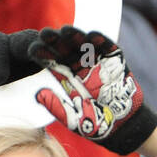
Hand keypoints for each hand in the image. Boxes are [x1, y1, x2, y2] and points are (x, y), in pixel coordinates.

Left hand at [28, 26, 156, 154]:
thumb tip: (38, 95)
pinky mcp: (115, 61)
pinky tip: (93, 35)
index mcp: (67, 77)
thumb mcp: (72, 118)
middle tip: (45, 33)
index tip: (33, 50)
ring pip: (85, 45)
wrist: (123, 126)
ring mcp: (98, 62)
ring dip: (76, 37)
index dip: (44, 55)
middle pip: (67, 49)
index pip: (53, 62)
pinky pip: (109, 48)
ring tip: (66, 30)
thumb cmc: (95, 124)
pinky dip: (103, 41)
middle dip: (56, 41)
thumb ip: (57, 107)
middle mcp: (81, 66)